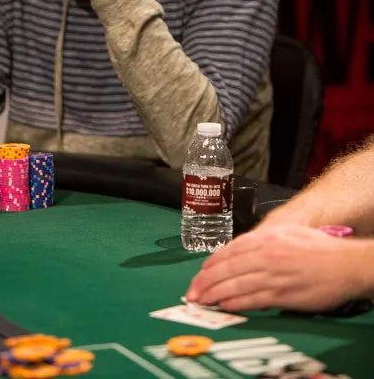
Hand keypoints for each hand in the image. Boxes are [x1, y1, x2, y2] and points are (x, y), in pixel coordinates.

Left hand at [185, 225, 366, 311]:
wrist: (346, 264)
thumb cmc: (320, 248)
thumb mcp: (289, 233)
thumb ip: (265, 239)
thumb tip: (245, 248)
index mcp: (267, 238)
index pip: (231, 250)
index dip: (212, 262)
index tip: (200, 272)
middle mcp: (267, 255)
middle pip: (228, 268)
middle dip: (206, 280)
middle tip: (192, 290)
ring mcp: (274, 275)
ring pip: (236, 284)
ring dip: (215, 294)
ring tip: (201, 301)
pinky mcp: (284, 295)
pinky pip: (254, 300)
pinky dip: (236, 303)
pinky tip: (224, 306)